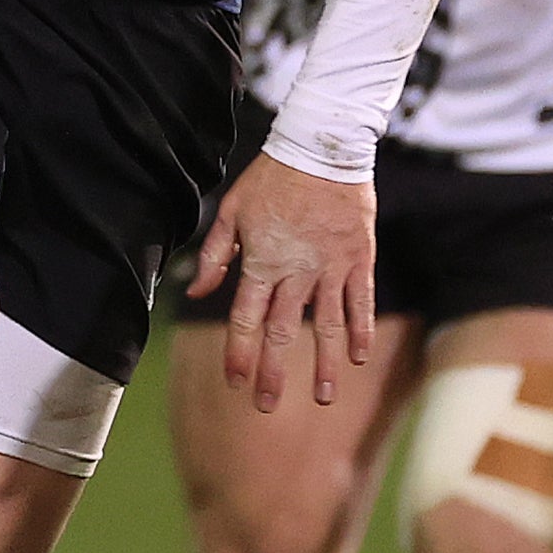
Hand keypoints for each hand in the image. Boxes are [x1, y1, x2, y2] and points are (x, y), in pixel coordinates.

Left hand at [188, 153, 378, 412]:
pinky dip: (359, 329)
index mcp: (261, 261)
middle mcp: (296, 271)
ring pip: (326, 324)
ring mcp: (330, 267)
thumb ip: (215, 255)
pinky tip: (358, 358)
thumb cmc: (270, 179)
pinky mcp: (358, 258)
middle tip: (266, 406)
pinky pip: (360, 301)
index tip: (235, 381)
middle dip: (272, 371)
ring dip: (322, 363)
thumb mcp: (232, 211)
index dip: (239, 351)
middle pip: (282, 330)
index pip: (246, 318)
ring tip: (321, 398)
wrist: (321, 146)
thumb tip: (192, 291)